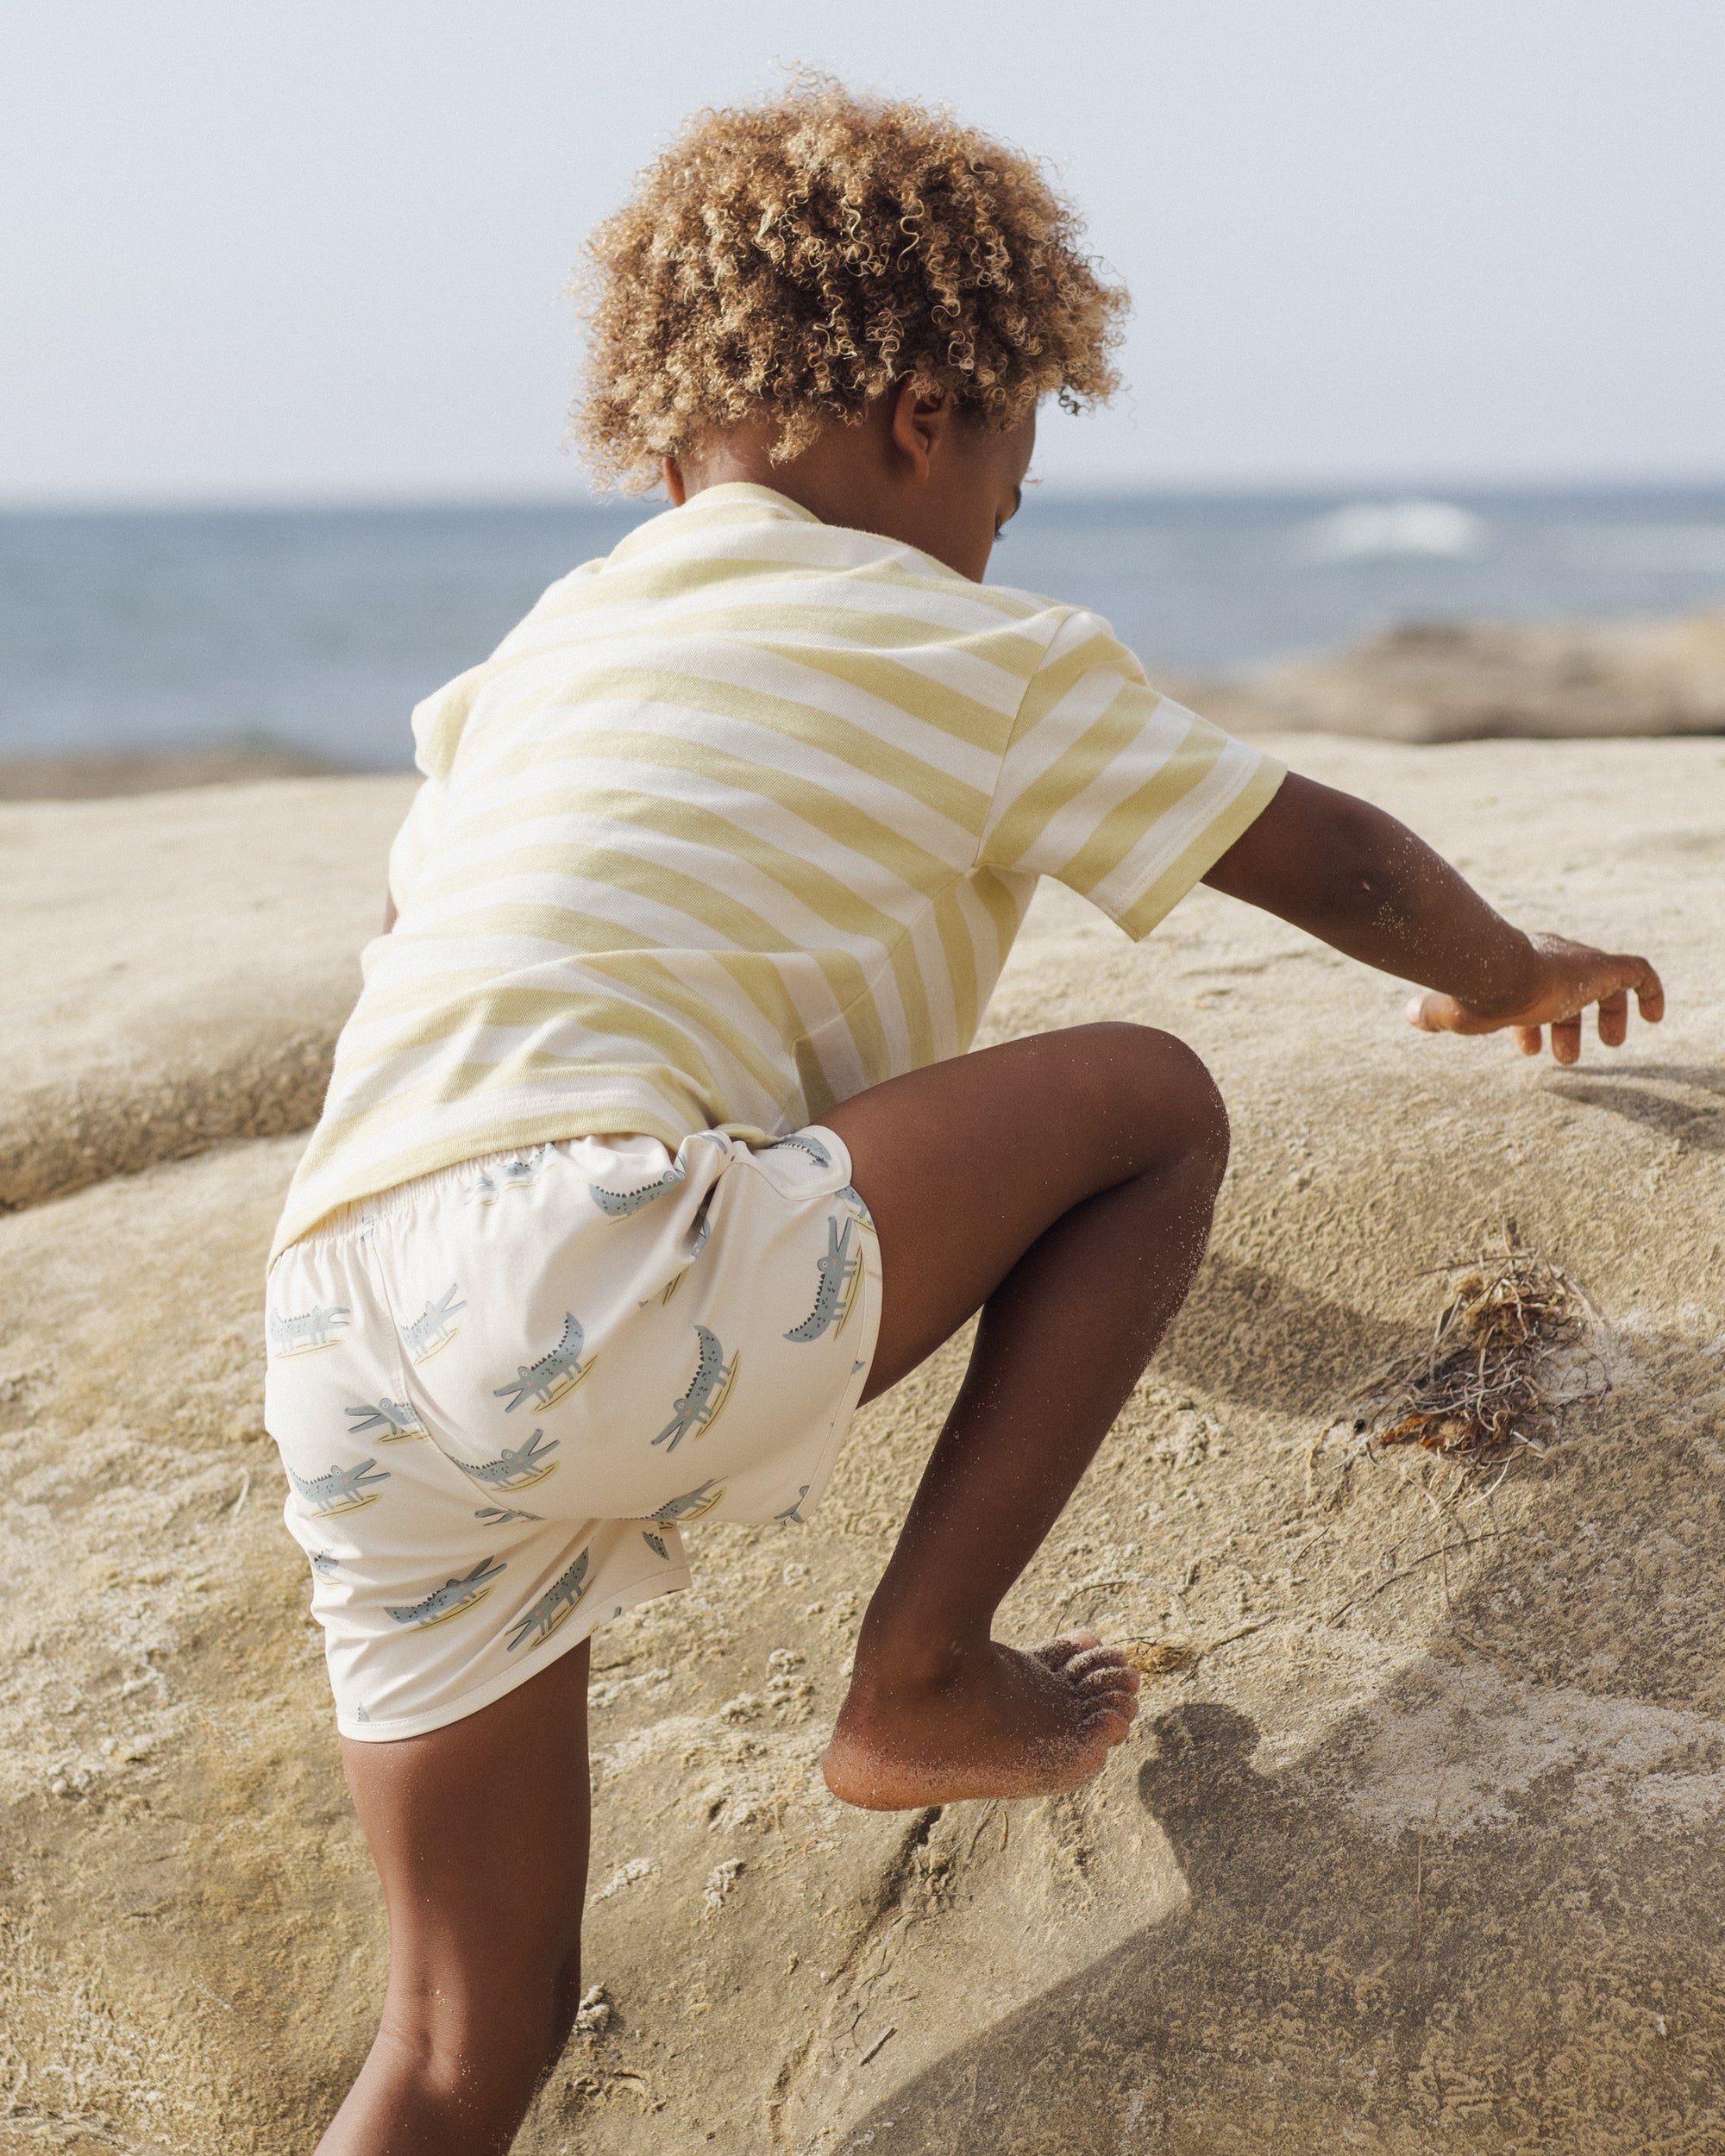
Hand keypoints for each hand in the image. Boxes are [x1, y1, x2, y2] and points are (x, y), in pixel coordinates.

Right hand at [1406, 932, 1663, 1064]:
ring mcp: (1578, 963)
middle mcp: (1551, 959)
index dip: (1529, 1022)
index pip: (1531, 990)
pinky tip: (1655, 1019)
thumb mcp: (1449, 1008)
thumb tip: (1410, 1015)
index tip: (1527, 1051)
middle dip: (1567, 1024)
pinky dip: (1651, 993)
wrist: (1494, 970)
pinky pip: (1639, 972)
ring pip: (1605, 983)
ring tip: (1607, 1047)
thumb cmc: (1471, 992)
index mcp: (1517, 967)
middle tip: (1564, 1058)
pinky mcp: (1602, 967)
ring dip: (1607, 1015)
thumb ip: (1432, 1012)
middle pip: (1569, 989)